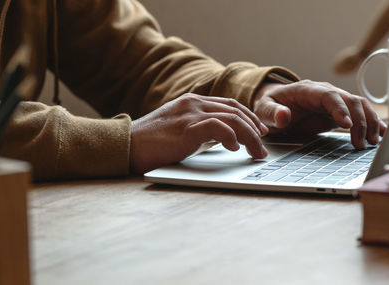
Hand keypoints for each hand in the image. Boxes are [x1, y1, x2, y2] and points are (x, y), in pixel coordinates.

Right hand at [130, 93, 268, 173]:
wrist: (125, 146)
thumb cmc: (149, 144)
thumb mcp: (179, 131)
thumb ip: (198, 129)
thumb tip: (221, 140)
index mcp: (192, 102)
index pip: (229, 105)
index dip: (248, 117)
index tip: (259, 131)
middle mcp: (194, 103)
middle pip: (235, 111)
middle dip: (254, 128)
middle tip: (263, 144)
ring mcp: (190, 114)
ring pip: (233, 119)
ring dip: (250, 137)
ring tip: (256, 152)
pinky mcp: (187, 128)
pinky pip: (218, 127)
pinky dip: (232, 137)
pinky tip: (235, 149)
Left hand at [253, 80, 386, 148]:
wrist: (275, 105)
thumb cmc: (270, 106)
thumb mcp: (263, 109)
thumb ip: (271, 112)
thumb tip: (283, 116)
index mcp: (307, 90)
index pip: (329, 96)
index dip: (340, 109)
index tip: (347, 126)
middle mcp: (325, 93)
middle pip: (350, 100)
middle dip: (360, 121)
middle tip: (361, 143)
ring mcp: (335, 102)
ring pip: (360, 106)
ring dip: (370, 122)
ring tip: (372, 142)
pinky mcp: (340, 112)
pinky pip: (361, 113)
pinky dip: (373, 122)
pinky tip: (382, 134)